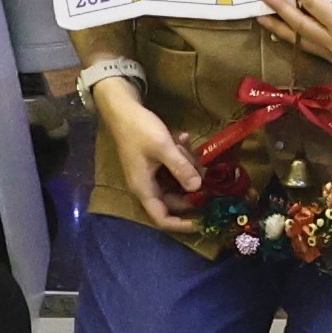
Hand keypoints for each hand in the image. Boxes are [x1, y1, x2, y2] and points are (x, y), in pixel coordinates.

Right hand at [89, 73, 204, 213]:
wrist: (122, 107)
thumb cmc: (139, 129)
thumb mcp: (163, 147)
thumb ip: (181, 168)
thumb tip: (198, 188)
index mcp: (144, 188)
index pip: (162, 218)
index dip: (182, 224)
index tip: (203, 221)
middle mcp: (145, 185)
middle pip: (173, 200)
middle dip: (191, 190)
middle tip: (209, 179)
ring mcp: (149, 173)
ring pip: (174, 181)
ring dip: (186, 167)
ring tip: (188, 147)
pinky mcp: (153, 161)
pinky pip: (171, 167)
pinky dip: (180, 157)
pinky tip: (183, 138)